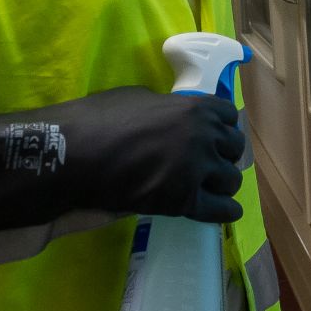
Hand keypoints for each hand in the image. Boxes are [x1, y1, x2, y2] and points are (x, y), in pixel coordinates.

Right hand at [0, 86, 245, 241]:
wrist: (76, 155)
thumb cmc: (100, 119)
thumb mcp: (139, 97)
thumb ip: (168, 108)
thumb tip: (175, 117)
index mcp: (195, 107)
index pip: (229, 116)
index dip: (223, 127)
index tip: (216, 136)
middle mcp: (204, 136)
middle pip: (234, 148)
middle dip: (224, 155)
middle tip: (211, 164)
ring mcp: (197, 170)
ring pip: (230, 180)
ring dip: (222, 184)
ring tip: (213, 189)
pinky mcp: (184, 201)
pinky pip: (219, 211)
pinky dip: (224, 212)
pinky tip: (225, 213)